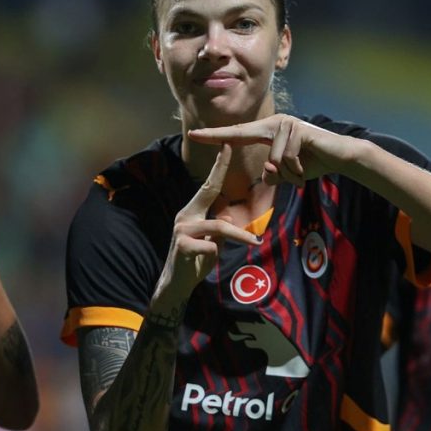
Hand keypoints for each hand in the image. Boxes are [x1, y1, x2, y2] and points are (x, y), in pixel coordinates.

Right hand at [156, 145, 259, 299]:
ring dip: (240, 235)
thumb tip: (228, 220)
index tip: (226, 147)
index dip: (218, 167)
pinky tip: (208, 260)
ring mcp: (182, 229)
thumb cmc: (195, 261)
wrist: (176, 284)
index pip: (208, 186)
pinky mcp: (182, 245)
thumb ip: (219, 229)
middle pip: (208, 190)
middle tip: (230, 148)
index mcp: (193, 212)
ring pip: (219, 226)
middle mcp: (186, 215)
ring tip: (254, 242)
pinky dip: (215, 253)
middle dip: (219, 167)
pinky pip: (210, 246)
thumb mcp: (212, 242)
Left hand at [187, 114, 359, 185]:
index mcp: (268, 130)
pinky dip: (296, 171)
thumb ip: (273, 175)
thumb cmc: (313, 163)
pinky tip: (307, 170)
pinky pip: (286, 159)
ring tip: (301, 173)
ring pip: (272, 161)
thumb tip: (266, 175)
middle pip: (243, 136)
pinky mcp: (299, 130)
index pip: (237, 134)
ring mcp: (287, 123)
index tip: (194, 134)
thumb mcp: (287, 173)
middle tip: (207, 139)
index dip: (215, 135)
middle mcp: (275, 122)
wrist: (341, 157)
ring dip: (288, 175)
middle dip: (227, 142)